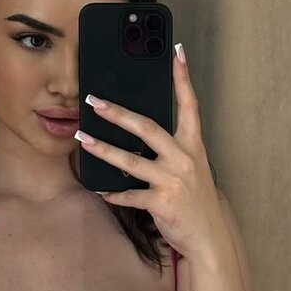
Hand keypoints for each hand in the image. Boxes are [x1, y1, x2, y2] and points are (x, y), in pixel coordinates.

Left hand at [76, 45, 222, 259]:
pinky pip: (129, 195)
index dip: (182, 78)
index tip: (175, 52)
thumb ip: (172, 150)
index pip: (189, 105)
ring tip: (81, 138)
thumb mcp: (191, 169)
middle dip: (118, 113)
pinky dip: (112, 192)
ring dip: (102, 149)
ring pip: (131, 161)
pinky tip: (98, 187)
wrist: (209, 237)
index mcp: (193, 146)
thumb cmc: (196, 200)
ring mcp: (173, 181)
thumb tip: (139, 132)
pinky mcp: (162, 203)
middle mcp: (184, 159)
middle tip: (94, 101)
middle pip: (148, 128)